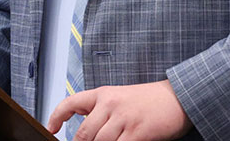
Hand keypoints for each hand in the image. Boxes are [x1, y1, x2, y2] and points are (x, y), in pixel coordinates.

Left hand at [47, 80, 191, 140]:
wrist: (178, 98)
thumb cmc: (151, 100)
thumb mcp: (121, 98)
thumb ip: (102, 111)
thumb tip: (85, 132)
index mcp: (104, 94)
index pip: (71, 103)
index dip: (56, 117)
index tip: (52, 129)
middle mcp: (110, 104)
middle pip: (83, 134)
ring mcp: (124, 119)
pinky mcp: (137, 132)